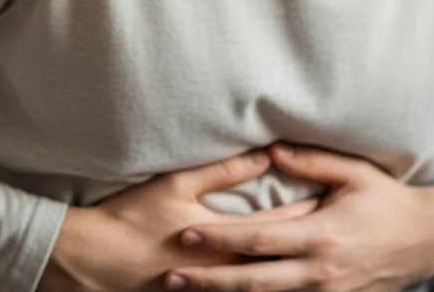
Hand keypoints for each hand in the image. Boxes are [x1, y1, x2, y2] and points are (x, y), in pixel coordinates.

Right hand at [38, 149, 321, 291]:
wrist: (91, 262)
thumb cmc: (131, 218)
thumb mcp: (175, 185)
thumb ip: (222, 170)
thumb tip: (264, 155)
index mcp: (224, 238)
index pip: (279, 222)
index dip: (309, 208)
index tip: (334, 197)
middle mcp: (225, 270)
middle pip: (281, 256)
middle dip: (310, 241)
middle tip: (342, 229)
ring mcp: (211, 289)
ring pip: (267, 283)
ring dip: (294, 270)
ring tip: (322, 258)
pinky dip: (265, 286)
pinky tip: (282, 280)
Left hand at [163, 143, 433, 291]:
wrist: (428, 240)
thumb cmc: (388, 202)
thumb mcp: (353, 174)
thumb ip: (310, 162)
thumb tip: (270, 149)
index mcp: (321, 234)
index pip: (257, 239)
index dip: (219, 238)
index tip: (186, 234)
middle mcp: (320, 271)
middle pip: (252, 281)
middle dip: (209, 281)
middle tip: (170, 277)